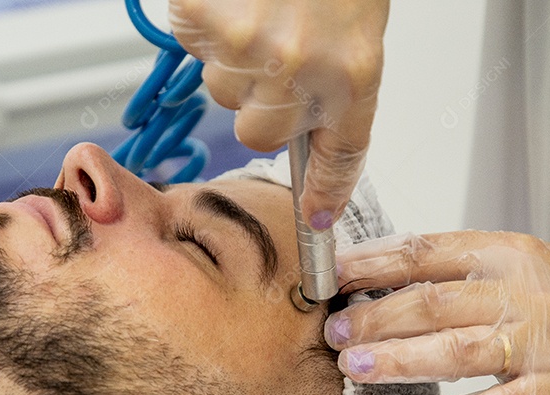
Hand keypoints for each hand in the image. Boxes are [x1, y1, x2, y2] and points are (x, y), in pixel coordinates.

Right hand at [168, 0, 390, 228]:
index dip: (325, 193)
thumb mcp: (356, 23)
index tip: (318, 217)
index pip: (339, 158)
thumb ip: (335, 78)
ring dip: (234, 55)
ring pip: (222, 87)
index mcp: (350, 72)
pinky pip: (193, 42)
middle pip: (257, 131)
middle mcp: (296, 68)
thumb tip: (307, 125)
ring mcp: (246, 47)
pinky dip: (205, 18)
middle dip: (261, 99)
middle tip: (278, 45)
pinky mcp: (203, 18)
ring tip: (260, 6)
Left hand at [323, 231, 549, 394]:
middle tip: (334, 331)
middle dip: (377, 316)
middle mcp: (524, 294)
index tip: (332, 276)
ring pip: (460, 350)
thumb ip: (456, 273)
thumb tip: (375, 280)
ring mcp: (545, 344)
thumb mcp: (520, 267)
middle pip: (435, 302)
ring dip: (401, 360)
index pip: (427, 252)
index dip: (374, 264)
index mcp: (508, 255)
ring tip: (355, 366)